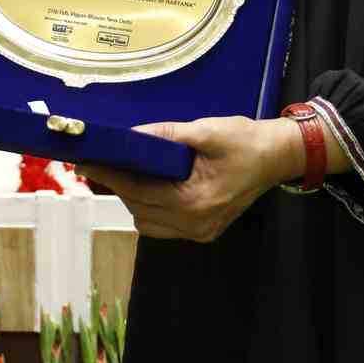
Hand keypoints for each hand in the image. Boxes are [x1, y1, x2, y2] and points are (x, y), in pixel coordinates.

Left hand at [79, 116, 304, 242]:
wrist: (278, 156)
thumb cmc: (246, 140)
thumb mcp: (207, 130)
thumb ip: (167, 135)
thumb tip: (130, 136)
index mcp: (195, 201)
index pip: (138, 190)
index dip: (109, 174)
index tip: (85, 161)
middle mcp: (195, 224)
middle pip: (139, 208)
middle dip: (117, 185)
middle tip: (100, 161)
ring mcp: (199, 232)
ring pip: (147, 221)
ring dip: (132, 198)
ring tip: (123, 172)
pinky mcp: (203, 231)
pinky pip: (163, 225)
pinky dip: (149, 208)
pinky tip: (148, 187)